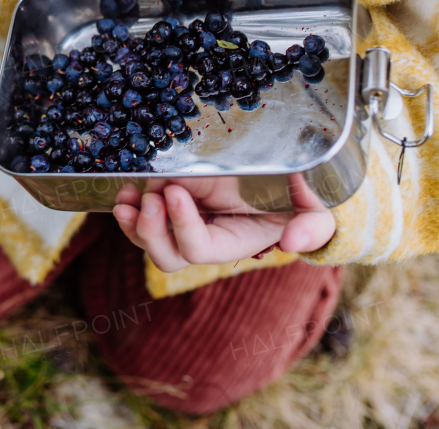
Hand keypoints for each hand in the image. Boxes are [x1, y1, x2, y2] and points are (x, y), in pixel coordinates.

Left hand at [112, 173, 334, 271]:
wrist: (285, 181)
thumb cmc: (298, 198)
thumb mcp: (314, 209)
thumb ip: (312, 227)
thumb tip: (292, 244)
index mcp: (234, 243)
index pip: (201, 249)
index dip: (183, 227)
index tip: (174, 191)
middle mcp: (205, 241)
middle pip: (167, 257)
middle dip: (152, 231)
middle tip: (150, 198)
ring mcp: (184, 227)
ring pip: (149, 243)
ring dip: (133, 222)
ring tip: (129, 196)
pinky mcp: (170, 208)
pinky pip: (141, 222)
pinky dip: (128, 211)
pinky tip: (124, 194)